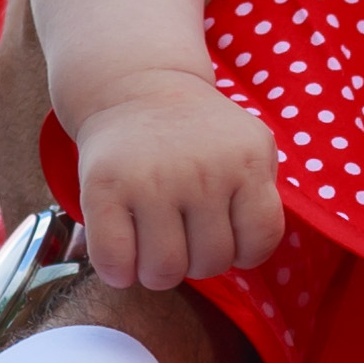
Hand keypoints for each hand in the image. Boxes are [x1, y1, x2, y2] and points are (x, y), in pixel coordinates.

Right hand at [70, 69, 288, 287]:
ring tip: (154, 247)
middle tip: (183, 237)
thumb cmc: (197, 136)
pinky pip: (115, 262)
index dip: (243, 251)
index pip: (260, 240)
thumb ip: (259, 197)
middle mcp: (203, 169)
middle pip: (211, 262)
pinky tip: (122, 259)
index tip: (224, 235)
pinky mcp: (103, 187)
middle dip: (197, 262)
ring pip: (165, 270)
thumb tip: (246, 256)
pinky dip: (118, 274)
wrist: (136, 88)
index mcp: (247, 158)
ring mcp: (151, 179)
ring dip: (158, 273)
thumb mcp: (247, 147)